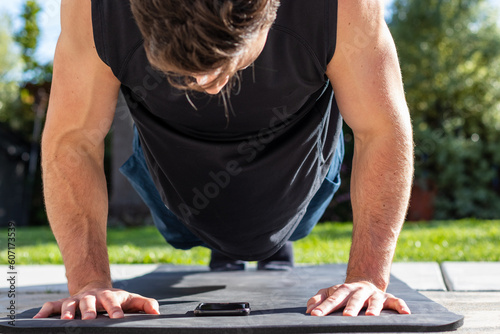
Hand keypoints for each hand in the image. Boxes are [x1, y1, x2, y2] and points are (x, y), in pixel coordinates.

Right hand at [33, 285, 159, 319]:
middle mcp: (92, 297)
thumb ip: (145, 304)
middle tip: (91, 318)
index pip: (113, 301)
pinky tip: (37, 319)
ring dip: (69, 311)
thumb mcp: (131, 300)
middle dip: (91, 309)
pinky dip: (45, 311)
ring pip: (71, 303)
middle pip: (91, 301)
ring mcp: (77, 300)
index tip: (118, 317)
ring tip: (69, 320)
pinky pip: (52, 306)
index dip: (115, 309)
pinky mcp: (64, 304)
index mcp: (109, 296)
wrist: (95, 288)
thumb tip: (157, 312)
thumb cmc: (116, 299)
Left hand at [306, 281, 410, 316]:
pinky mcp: (387, 298)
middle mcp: (359, 291)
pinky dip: (401, 306)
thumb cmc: (344, 293)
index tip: (314, 315)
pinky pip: (396, 301)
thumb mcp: (330, 293)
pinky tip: (406, 313)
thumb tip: (309, 309)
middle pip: (354, 299)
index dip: (323, 307)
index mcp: (343, 290)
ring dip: (373, 308)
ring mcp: (374, 295)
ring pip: (375, 301)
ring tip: (371, 317)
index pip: (332, 299)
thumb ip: (319, 299)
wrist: (364, 282)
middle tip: (346, 317)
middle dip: (351, 308)